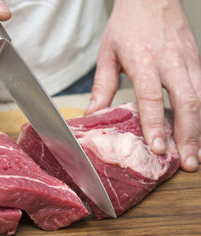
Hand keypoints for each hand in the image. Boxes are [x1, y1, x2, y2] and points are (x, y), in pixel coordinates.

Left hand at [86, 0, 200, 171]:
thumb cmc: (127, 25)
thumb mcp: (108, 54)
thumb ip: (102, 86)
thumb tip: (93, 114)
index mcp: (143, 60)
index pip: (150, 96)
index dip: (154, 123)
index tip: (157, 147)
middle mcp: (170, 62)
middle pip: (186, 102)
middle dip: (188, 135)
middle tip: (187, 162)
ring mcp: (188, 61)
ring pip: (200, 99)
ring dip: (199, 130)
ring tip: (195, 155)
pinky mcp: (196, 60)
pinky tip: (198, 132)